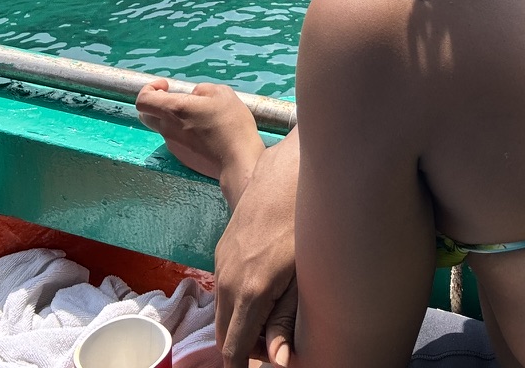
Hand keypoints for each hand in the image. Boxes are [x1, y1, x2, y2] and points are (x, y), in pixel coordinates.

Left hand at [136, 80, 263, 184]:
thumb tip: (195, 94)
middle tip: (177, 100)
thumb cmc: (231, 124)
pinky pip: (177, 140)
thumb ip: (203, 89)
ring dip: (174, 119)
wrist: (238, 161)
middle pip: (147, 115)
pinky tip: (206, 133)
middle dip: (156, 104)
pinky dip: (184, 133)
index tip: (166, 86)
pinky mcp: (183, 158)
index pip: (143, 100)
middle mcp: (168, 129)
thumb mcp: (222, 93)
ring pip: (164, 128)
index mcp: (174, 110)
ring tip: (201, 117)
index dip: (149, 88)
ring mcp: (174, 146)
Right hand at [215, 129, 298, 366]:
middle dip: (243, 346)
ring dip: (240, 321)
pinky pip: (223, 286)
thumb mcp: (301, 277)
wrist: (285, 176)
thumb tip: (277, 361)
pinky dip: (236, 299)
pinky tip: (265, 284)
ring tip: (274, 312)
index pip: (233, 349)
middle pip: (223, 333)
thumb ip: (284, 321)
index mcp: (249, 292)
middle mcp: (228, 279)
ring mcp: (222, 262)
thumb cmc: (303, 225)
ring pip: (221, 309)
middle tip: (273, 341)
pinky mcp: (223, 247)